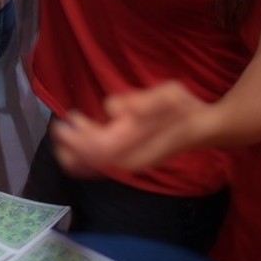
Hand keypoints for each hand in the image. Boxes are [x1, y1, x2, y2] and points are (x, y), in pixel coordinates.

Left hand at [49, 81, 213, 176]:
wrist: (202, 128)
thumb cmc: (183, 108)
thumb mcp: (168, 95)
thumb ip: (141, 102)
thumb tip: (110, 109)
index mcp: (135, 141)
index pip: (99, 147)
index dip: (78, 138)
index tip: (64, 123)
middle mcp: (130, 157)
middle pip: (93, 158)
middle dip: (71, 145)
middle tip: (58, 127)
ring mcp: (130, 161)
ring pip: (95, 165)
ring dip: (75, 154)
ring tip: (61, 137)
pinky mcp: (130, 159)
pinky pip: (102, 165)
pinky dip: (84, 161)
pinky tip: (72, 154)